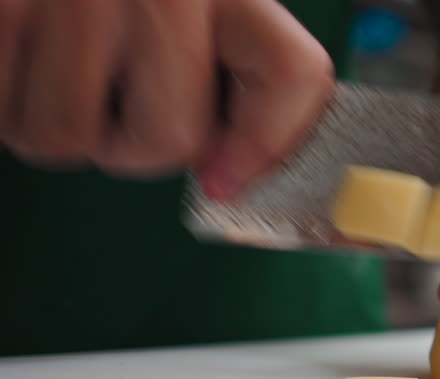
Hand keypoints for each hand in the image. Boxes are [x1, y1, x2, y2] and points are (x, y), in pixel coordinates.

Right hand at [0, 0, 333, 198]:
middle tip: (117, 100)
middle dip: (138, 145)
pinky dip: (11, 109)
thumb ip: (235, 77)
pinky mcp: (1, 13)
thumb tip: (227, 178)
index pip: (292, 75)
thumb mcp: (196, 8)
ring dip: (64, 128)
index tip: (225, 181)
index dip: (269, 146)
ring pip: (72, 140)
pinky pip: (10, 120)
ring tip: (59, 71)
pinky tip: (24, 61)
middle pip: (171, 139)